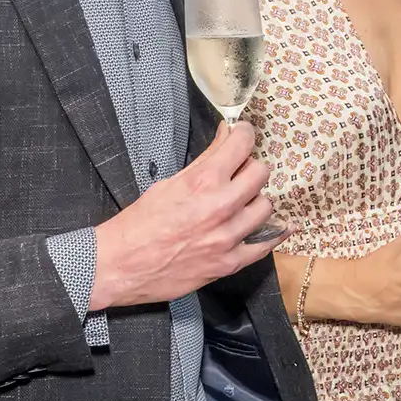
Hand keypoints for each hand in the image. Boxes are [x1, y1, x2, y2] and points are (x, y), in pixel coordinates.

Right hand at [91, 120, 274, 307]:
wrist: (119, 266)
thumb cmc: (137, 224)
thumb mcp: (168, 184)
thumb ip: (203, 161)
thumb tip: (227, 136)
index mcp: (202, 182)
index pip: (241, 145)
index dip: (245, 134)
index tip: (243, 134)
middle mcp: (221, 207)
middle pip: (261, 174)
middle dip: (251, 167)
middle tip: (240, 171)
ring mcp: (227, 238)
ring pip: (266, 207)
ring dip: (256, 200)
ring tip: (243, 202)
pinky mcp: (229, 263)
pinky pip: (265, 246)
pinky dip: (273, 235)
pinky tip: (281, 228)